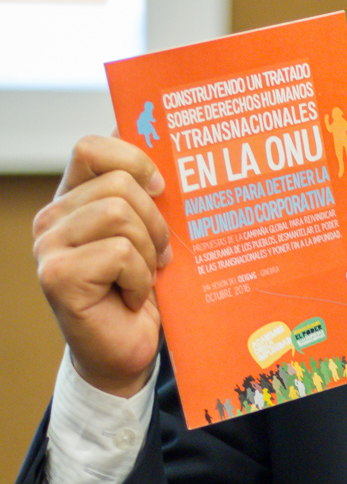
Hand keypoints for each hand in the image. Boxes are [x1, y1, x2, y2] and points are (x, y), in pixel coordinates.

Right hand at [32, 135, 171, 396]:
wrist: (128, 348)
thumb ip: (146, 191)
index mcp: (73, 199)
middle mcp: (52, 218)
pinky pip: (120, 252)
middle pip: (121, 185)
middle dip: (156, 221)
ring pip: (121, 215)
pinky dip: (140, 278)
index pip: (92, 147)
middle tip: (158, 254)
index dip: (133, 158)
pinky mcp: (57, 276)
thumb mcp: (150, 230)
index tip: (162, 187)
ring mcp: (48, 247)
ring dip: (149, 251)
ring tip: (144, 276)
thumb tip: (159, 134)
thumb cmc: (143, 285)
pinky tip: (130, 297)